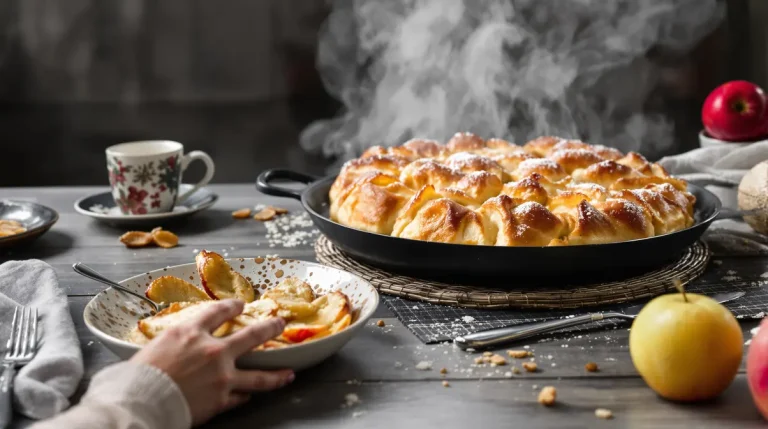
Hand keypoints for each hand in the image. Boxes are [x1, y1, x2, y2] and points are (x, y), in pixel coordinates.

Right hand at [131, 299, 294, 424]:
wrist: (141, 401)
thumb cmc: (138, 375)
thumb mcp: (156, 345)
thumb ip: (176, 341)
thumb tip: (178, 344)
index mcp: (191, 332)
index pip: (218, 312)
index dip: (231, 306)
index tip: (240, 305)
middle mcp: (213, 351)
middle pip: (252, 335)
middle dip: (269, 328)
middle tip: (279, 325)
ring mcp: (222, 376)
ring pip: (259, 375)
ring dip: (277, 374)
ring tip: (289, 373)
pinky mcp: (222, 399)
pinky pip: (240, 397)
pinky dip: (245, 396)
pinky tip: (249, 396)